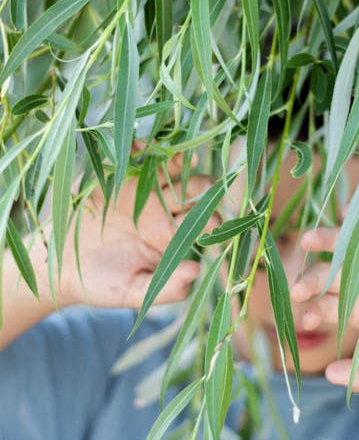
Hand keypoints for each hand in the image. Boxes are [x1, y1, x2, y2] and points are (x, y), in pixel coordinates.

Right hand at [55, 155, 212, 310]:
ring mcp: (142, 188)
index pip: (204, 222)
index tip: (216, 219)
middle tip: (206, 185)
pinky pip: (132, 157)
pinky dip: (138, 148)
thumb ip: (166, 289)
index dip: (212, 220)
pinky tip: (142, 146)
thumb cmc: (102, 283)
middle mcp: (164, 208)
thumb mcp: (132, 292)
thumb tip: (197, 272)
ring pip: (168, 167)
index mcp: (174, 235)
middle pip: (193, 190)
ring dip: (177, 160)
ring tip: (182, 157)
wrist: (61, 265)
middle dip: (202, 187)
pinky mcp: (118, 175)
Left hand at [291, 219, 358, 390]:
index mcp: (354, 307)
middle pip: (327, 275)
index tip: (305, 319)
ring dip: (327, 240)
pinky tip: (348, 213)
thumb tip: (328, 377)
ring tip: (308, 240)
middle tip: (298, 290)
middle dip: (311, 281)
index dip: (313, 312)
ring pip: (348, 245)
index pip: (323, 307)